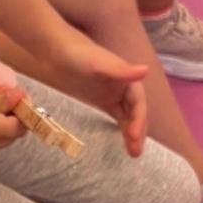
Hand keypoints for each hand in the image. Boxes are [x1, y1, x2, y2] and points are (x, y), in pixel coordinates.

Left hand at [47, 33, 147, 156]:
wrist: (57, 49)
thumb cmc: (78, 53)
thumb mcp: (98, 62)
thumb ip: (120, 70)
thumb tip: (146, 70)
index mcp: (126, 78)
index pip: (138, 103)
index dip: (138, 119)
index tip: (134, 136)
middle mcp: (123, 87)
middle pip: (135, 113)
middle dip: (138, 131)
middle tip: (136, 153)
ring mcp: (112, 94)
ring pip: (127, 117)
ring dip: (131, 133)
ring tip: (133, 153)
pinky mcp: (101, 100)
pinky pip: (115, 117)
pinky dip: (120, 129)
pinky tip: (122, 143)